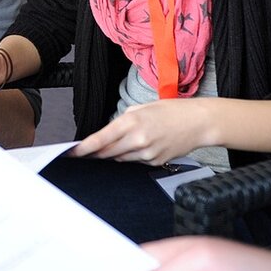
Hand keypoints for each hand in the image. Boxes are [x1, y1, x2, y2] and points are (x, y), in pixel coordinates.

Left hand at [72, 98, 208, 165]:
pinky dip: (132, 155)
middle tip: (88, 151)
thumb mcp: (142, 108)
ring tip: (126, 141)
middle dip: (96, 152)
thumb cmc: (172, 111)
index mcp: (131, 122)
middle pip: (107, 153)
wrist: (198, 123)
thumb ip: (122, 120)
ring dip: (115, 153)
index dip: (84, 148)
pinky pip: (135, 162)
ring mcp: (147, 154)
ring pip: (120, 159)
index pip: (100, 139)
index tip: (72, 152)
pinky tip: (142, 145)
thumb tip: (108, 134)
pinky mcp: (155, 163)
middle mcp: (137, 140)